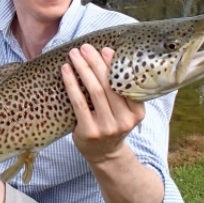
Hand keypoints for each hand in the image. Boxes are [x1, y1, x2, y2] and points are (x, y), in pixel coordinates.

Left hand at [61, 44, 144, 163]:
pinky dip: (71, 84)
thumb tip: (107, 54)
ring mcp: (107, 127)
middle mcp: (125, 120)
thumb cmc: (112, 123)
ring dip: (83, 69)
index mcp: (137, 112)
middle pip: (108, 84)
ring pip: (94, 91)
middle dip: (95, 62)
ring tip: (74, 54)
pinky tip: (66, 71)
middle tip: (85, 47)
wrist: (104, 154)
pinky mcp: (89, 131)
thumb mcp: (124, 110)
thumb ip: (120, 89)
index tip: (106, 49)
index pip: (126, 84)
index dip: (115, 65)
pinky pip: (79, 103)